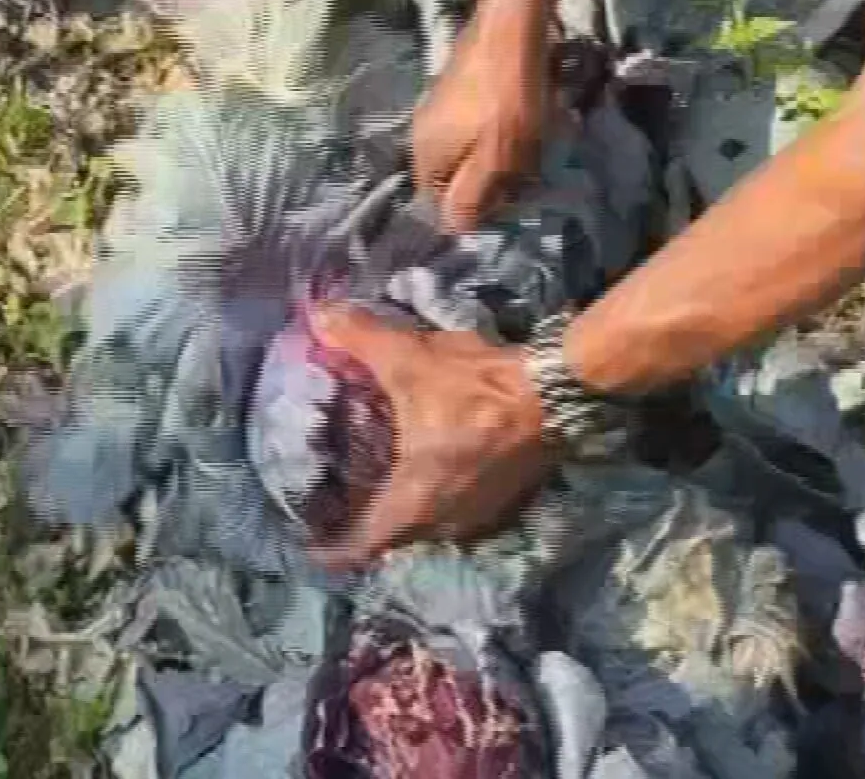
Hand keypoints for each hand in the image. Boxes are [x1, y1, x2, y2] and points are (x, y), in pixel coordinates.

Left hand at [303, 303, 555, 572]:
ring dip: (407, 513)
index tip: (309, 544)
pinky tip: (433, 475)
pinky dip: (439, 500)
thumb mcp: (410, 359)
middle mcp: (444, 523)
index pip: (360, 546)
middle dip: (368, 526)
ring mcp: (478, 516)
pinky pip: (458, 514)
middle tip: (339, 506)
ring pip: (429, 528)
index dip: (331, 549)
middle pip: (393, 539)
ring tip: (382, 490)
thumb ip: (360, 339)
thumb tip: (318, 316)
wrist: (556, 393)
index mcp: (413, 503)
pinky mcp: (505, 502)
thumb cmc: (476, 387)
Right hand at [411, 10, 550, 228]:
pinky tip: (529, 113)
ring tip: (533, 137)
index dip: (479, 207)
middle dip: (492, 176)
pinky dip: (503, 124)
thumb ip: (471, 197)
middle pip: (457, 174)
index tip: (512, 194)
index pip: (442, 204)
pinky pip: (480, 121)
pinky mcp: (460, 84)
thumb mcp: (495, 160)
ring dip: (503, 150)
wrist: (513, 27)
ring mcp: (439, 105)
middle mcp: (422, 131)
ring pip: (472, 147)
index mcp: (425, 155)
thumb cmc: (507, 101)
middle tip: (527, 167)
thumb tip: (453, 228)